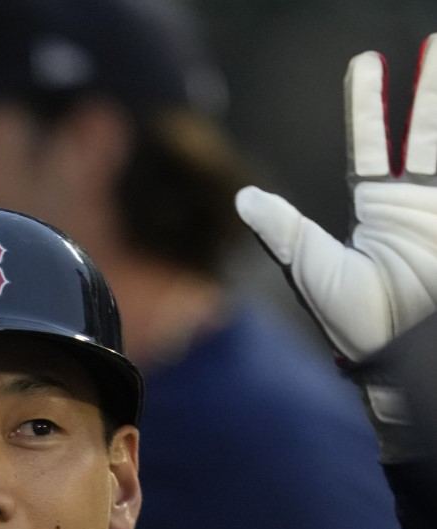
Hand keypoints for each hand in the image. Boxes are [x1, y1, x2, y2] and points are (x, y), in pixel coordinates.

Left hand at [235, 34, 436, 363]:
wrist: (400, 350)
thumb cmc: (354, 321)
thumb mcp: (311, 268)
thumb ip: (284, 229)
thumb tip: (242, 198)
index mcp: (374, 211)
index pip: (370, 146)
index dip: (367, 105)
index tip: (366, 65)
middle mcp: (408, 205)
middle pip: (421, 133)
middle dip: (427, 92)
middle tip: (430, 46)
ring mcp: (434, 213)